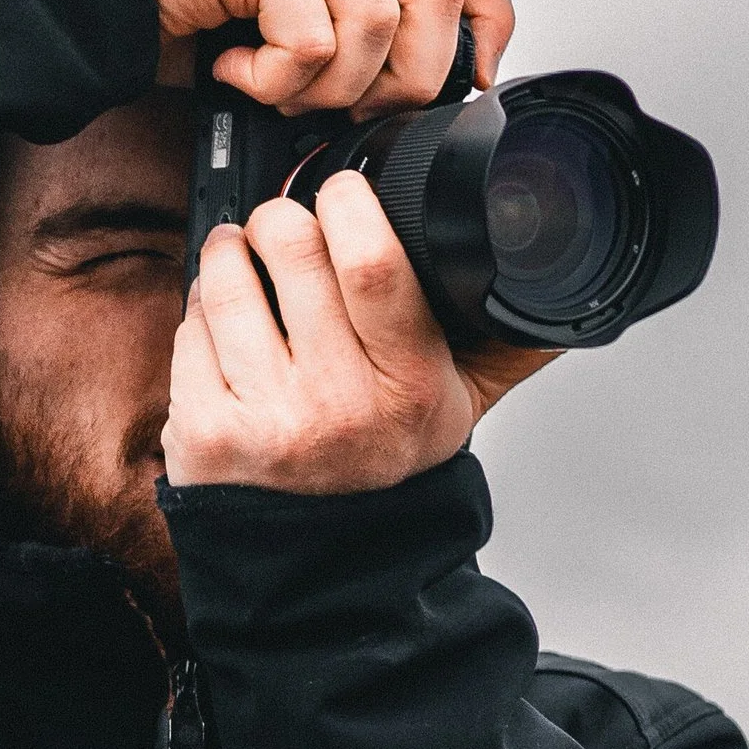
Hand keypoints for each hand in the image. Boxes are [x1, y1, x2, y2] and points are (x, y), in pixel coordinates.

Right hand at [116, 0, 514, 112]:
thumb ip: (358, 2)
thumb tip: (437, 74)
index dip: (490, 21)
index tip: (471, 79)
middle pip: (437, 1)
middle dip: (401, 80)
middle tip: (340, 103)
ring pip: (376, 29)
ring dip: (322, 86)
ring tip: (267, 80)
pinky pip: (312, 46)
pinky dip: (270, 82)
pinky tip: (231, 66)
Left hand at [161, 172, 556, 492]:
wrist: (326, 558)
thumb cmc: (387, 464)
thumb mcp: (461, 407)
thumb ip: (504, 345)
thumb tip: (557, 290)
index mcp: (408, 383)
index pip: (373, 262)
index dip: (348, 203)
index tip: (341, 189)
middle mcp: (337, 402)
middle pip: (290, 250)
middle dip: (279, 215)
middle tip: (285, 224)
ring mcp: (267, 419)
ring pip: (227, 281)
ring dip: (229, 251)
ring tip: (243, 258)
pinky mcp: (207, 433)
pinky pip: (191, 329)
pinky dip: (202, 312)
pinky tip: (225, 326)